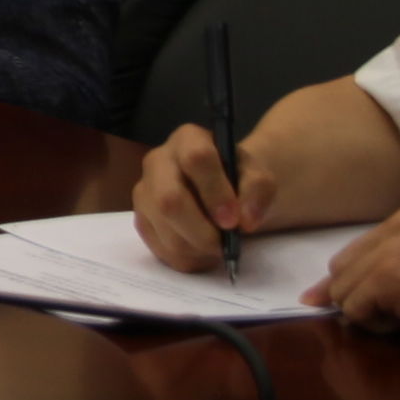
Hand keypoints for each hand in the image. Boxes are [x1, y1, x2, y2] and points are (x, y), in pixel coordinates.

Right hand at [129, 122, 257, 271]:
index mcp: (188, 139)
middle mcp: (157, 161)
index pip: (196, 158)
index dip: (216, 192)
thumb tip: (245, 220)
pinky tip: (203, 252)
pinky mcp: (141, 220)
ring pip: (165, 231)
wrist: (222, 189)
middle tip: (224, 243)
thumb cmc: (238, 179)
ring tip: (218, 248)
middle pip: (169, 200)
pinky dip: (188, 260)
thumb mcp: (257, 175)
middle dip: (201, 231)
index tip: (233, 220)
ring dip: (198, 249)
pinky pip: (160, 250)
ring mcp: (144, 192)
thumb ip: (258, 190)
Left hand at [316, 205, 399, 354]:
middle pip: (341, 272)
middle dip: (363, 299)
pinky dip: (375, 326)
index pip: (353, 255)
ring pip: (342, 293)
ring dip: (370, 314)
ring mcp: (390, 249)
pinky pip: (353, 311)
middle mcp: (395, 224)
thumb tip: (318, 293)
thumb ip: (387, 265)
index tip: (391, 302)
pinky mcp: (388, 278)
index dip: (362, 285)